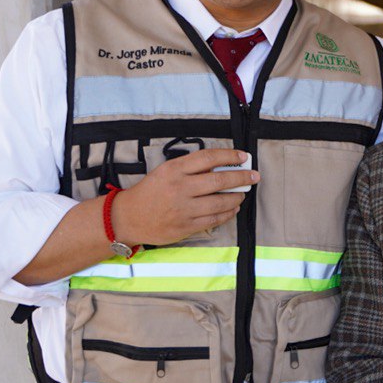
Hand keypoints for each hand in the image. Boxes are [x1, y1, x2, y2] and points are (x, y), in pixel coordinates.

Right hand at [114, 148, 258, 245]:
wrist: (128, 218)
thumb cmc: (150, 191)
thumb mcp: (166, 171)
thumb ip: (190, 168)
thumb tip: (221, 167)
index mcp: (174, 170)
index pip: (208, 158)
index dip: (229, 155)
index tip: (243, 156)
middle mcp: (180, 188)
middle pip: (219, 180)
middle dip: (241, 177)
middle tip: (254, 176)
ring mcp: (183, 209)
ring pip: (220, 202)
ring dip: (237, 197)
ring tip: (243, 193)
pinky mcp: (185, 227)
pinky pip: (214, 220)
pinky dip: (228, 213)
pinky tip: (233, 208)